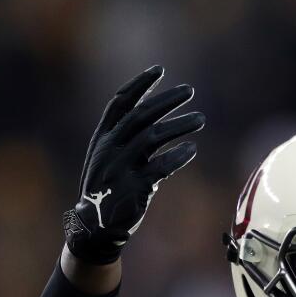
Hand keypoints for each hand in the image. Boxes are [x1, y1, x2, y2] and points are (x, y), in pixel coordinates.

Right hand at [63, 65, 204, 263]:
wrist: (94, 227)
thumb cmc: (109, 191)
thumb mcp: (112, 161)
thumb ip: (132, 144)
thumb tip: (162, 126)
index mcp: (102, 138)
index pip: (120, 102)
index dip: (140, 84)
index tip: (159, 69)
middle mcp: (109, 148)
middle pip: (140, 115)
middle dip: (166, 100)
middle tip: (190, 90)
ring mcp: (120, 167)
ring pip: (152, 137)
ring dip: (179, 125)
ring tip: (200, 119)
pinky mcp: (134, 188)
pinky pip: (160, 167)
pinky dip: (177, 156)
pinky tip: (192, 148)